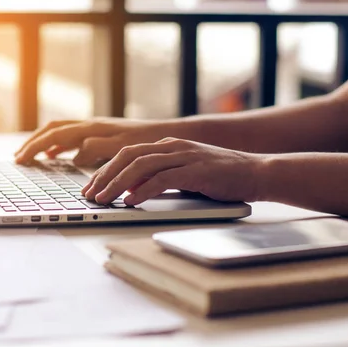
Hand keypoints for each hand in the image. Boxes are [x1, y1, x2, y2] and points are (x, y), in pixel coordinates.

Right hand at [15, 118, 169, 166]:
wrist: (167, 134)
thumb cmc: (147, 143)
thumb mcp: (121, 148)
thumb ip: (95, 150)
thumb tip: (72, 156)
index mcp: (92, 128)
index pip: (54, 135)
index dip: (35, 147)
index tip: (21, 160)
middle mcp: (90, 125)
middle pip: (52, 129)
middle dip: (33, 143)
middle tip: (18, 157)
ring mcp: (95, 128)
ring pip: (60, 131)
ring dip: (43, 142)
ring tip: (30, 155)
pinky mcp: (101, 133)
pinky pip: (71, 137)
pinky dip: (57, 145)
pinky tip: (56, 155)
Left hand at [82, 138, 265, 204]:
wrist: (258, 172)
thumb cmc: (221, 177)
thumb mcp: (185, 174)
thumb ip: (159, 178)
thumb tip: (131, 189)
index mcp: (167, 145)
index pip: (128, 154)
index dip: (106, 170)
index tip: (91, 186)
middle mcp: (172, 146)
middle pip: (128, 156)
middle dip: (104, 175)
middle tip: (89, 194)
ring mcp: (184, 156)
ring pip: (140, 166)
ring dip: (117, 183)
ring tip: (103, 199)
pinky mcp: (196, 171)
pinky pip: (162, 179)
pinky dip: (143, 190)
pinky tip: (130, 201)